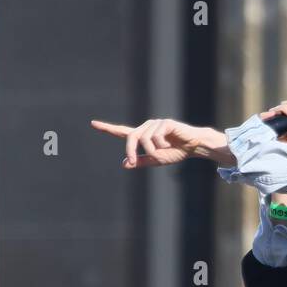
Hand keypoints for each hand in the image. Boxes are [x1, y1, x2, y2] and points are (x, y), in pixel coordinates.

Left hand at [90, 117, 205, 168]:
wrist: (193, 147)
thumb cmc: (176, 152)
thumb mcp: (156, 160)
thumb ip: (140, 161)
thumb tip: (124, 163)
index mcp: (142, 135)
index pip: (122, 132)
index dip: (107, 128)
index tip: (93, 123)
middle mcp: (146, 127)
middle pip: (131, 138)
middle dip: (131, 151)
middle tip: (135, 160)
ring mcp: (155, 124)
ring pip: (144, 139)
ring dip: (154, 150)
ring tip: (165, 151)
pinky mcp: (165, 123)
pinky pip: (156, 137)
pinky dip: (162, 146)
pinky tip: (170, 145)